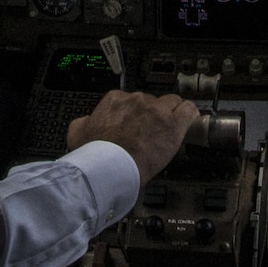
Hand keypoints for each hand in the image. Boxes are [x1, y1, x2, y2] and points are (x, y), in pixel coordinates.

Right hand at [67, 89, 197, 187]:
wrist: (111, 166)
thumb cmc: (96, 154)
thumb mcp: (77, 134)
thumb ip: (83, 123)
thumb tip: (85, 122)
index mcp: (115, 100)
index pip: (130, 100)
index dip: (134, 114)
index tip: (135, 125)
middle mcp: (136, 100)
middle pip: (151, 102)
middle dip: (151, 116)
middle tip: (150, 133)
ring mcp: (157, 110)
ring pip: (171, 103)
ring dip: (172, 114)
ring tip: (170, 128)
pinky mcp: (173, 123)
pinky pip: (188, 110)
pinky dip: (190, 116)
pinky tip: (189, 123)